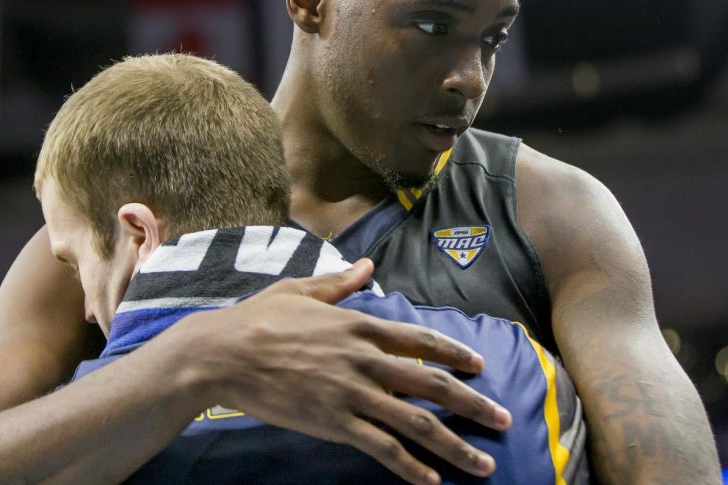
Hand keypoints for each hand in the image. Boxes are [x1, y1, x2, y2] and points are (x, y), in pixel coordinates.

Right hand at [186, 259, 511, 484]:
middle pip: (431, 384)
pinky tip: (430, 481)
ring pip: (415, 422)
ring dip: (455, 445)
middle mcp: (364, 358)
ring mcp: (350, 392)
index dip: (455, 354)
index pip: (420, 340)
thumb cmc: (258, 318)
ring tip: (484, 464)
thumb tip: (367, 265)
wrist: (223, 354)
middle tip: (504, 419)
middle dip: (473, 403)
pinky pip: (380, 447)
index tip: (480, 366)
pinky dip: (409, 466)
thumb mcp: (301, 290)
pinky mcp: (333, 422)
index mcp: (358, 324)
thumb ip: (340, 283)